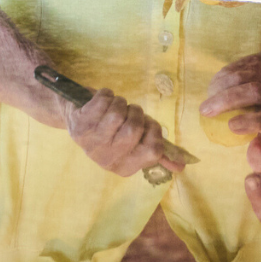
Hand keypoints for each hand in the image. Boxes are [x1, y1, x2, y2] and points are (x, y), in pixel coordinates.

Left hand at [62, 88, 192, 179]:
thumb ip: (157, 152)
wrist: (77, 117)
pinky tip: (101, 100)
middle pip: (135, 129)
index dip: (153, 129)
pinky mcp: (80, 125)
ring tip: (113, 105)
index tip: (145, 123)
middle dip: (135, 112)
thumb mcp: (135, 142)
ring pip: (117, 114)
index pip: (153, 150)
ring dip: (120, 102)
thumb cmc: (112, 129)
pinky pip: (102, 102)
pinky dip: (106, 94)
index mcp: (125, 167)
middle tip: (128, 112)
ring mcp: (91, 144)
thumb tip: (183, 165)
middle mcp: (107, 160)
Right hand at [201, 40, 260, 156]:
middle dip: (228, 101)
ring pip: (243, 75)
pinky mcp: (257, 59)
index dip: (252, 122)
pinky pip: (236, 66)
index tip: (232, 127)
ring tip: (206, 104)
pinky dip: (221, 78)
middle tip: (206, 112)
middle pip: (255, 92)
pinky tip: (211, 89)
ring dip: (221, 88)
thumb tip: (256, 168)